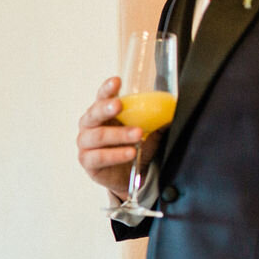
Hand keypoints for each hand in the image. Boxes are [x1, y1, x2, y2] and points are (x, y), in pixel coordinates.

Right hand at [77, 76, 162, 198]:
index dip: (107, 89)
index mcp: (102, 112)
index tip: (116, 82)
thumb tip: (173, 110)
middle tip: (119, 105)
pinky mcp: (87, 161)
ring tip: (137, 134)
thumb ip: (157, 121)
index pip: (102, 97)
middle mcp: (90, 125)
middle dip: (106, 108)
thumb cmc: (133, 148)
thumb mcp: (148, 133)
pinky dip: (115, 154)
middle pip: (93, 114)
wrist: (126, 177)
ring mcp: (86, 143)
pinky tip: (130, 153)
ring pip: (98, 136)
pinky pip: (99, 157)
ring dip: (118, 134)